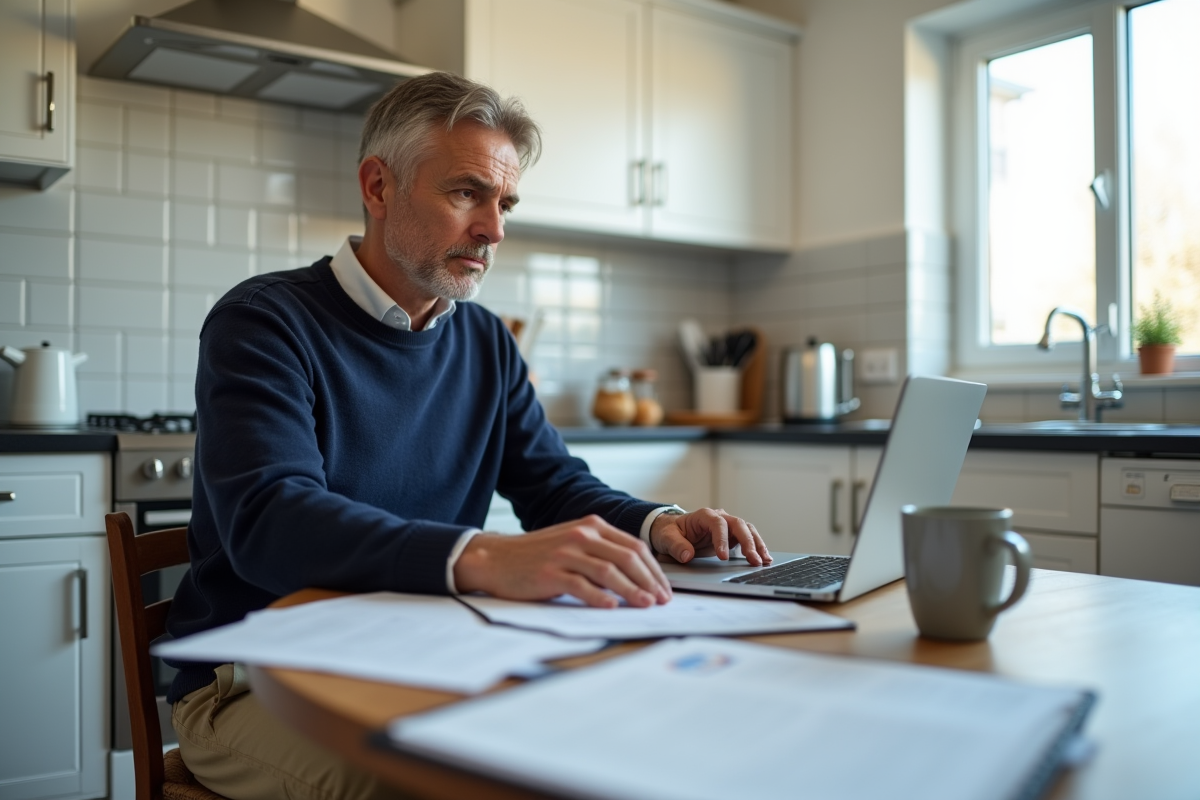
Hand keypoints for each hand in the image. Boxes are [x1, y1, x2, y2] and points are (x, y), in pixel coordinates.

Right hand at [453, 515, 671, 608]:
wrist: (496, 558)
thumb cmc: (537, 555)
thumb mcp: (573, 543)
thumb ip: (601, 552)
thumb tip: (637, 576)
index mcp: (591, 527)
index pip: (634, 546)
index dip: (654, 569)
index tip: (664, 588)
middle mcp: (581, 535)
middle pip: (627, 557)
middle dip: (649, 580)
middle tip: (662, 600)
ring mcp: (565, 553)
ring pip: (608, 571)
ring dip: (631, 590)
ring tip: (645, 604)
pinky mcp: (550, 572)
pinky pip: (580, 585)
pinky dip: (598, 597)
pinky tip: (611, 607)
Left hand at [650, 508, 771, 565]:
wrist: (672, 532)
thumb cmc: (669, 532)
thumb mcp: (666, 538)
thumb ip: (676, 546)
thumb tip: (687, 555)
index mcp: (703, 515)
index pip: (717, 524)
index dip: (722, 539)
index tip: (723, 557)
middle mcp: (719, 517)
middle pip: (738, 525)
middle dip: (748, 542)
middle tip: (753, 559)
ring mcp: (727, 526)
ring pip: (747, 530)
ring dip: (757, 545)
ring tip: (764, 560)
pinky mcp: (732, 536)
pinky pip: (748, 539)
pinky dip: (757, 548)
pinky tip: (764, 560)